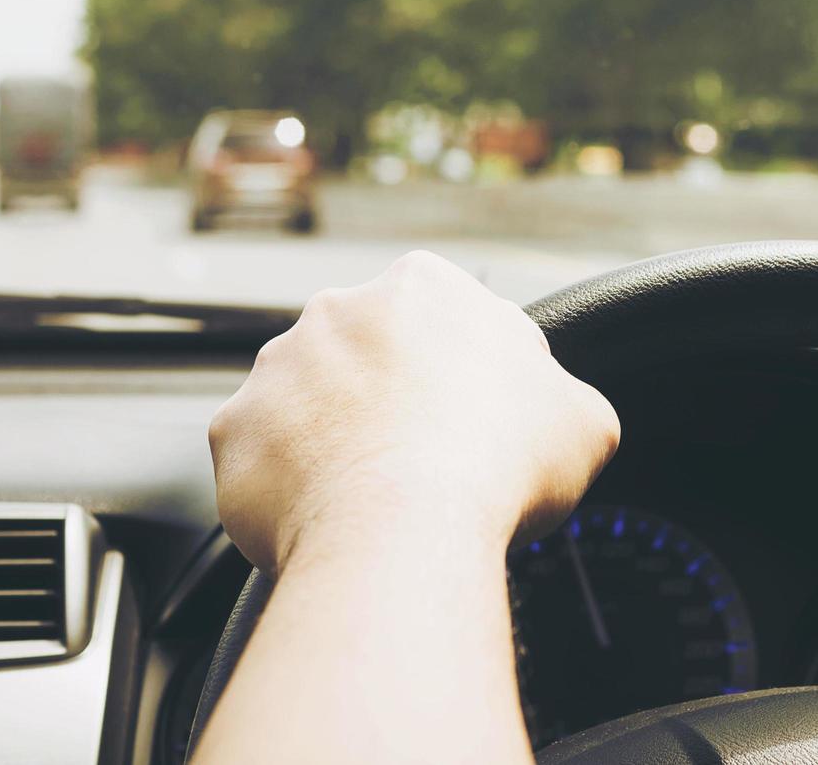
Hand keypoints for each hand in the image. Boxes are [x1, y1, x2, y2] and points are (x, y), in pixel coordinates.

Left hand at [209, 250, 620, 572]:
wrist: (403, 530)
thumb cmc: (496, 464)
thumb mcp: (582, 422)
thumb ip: (560, 397)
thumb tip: (548, 409)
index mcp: (422, 288)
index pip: (442, 320)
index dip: (462, 377)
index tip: (474, 423)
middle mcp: (338, 309)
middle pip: (369, 357)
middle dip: (389, 404)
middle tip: (425, 465)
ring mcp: (276, 368)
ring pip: (309, 405)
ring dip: (334, 441)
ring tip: (374, 501)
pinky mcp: (235, 431)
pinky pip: (264, 461)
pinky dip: (289, 489)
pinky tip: (329, 521)